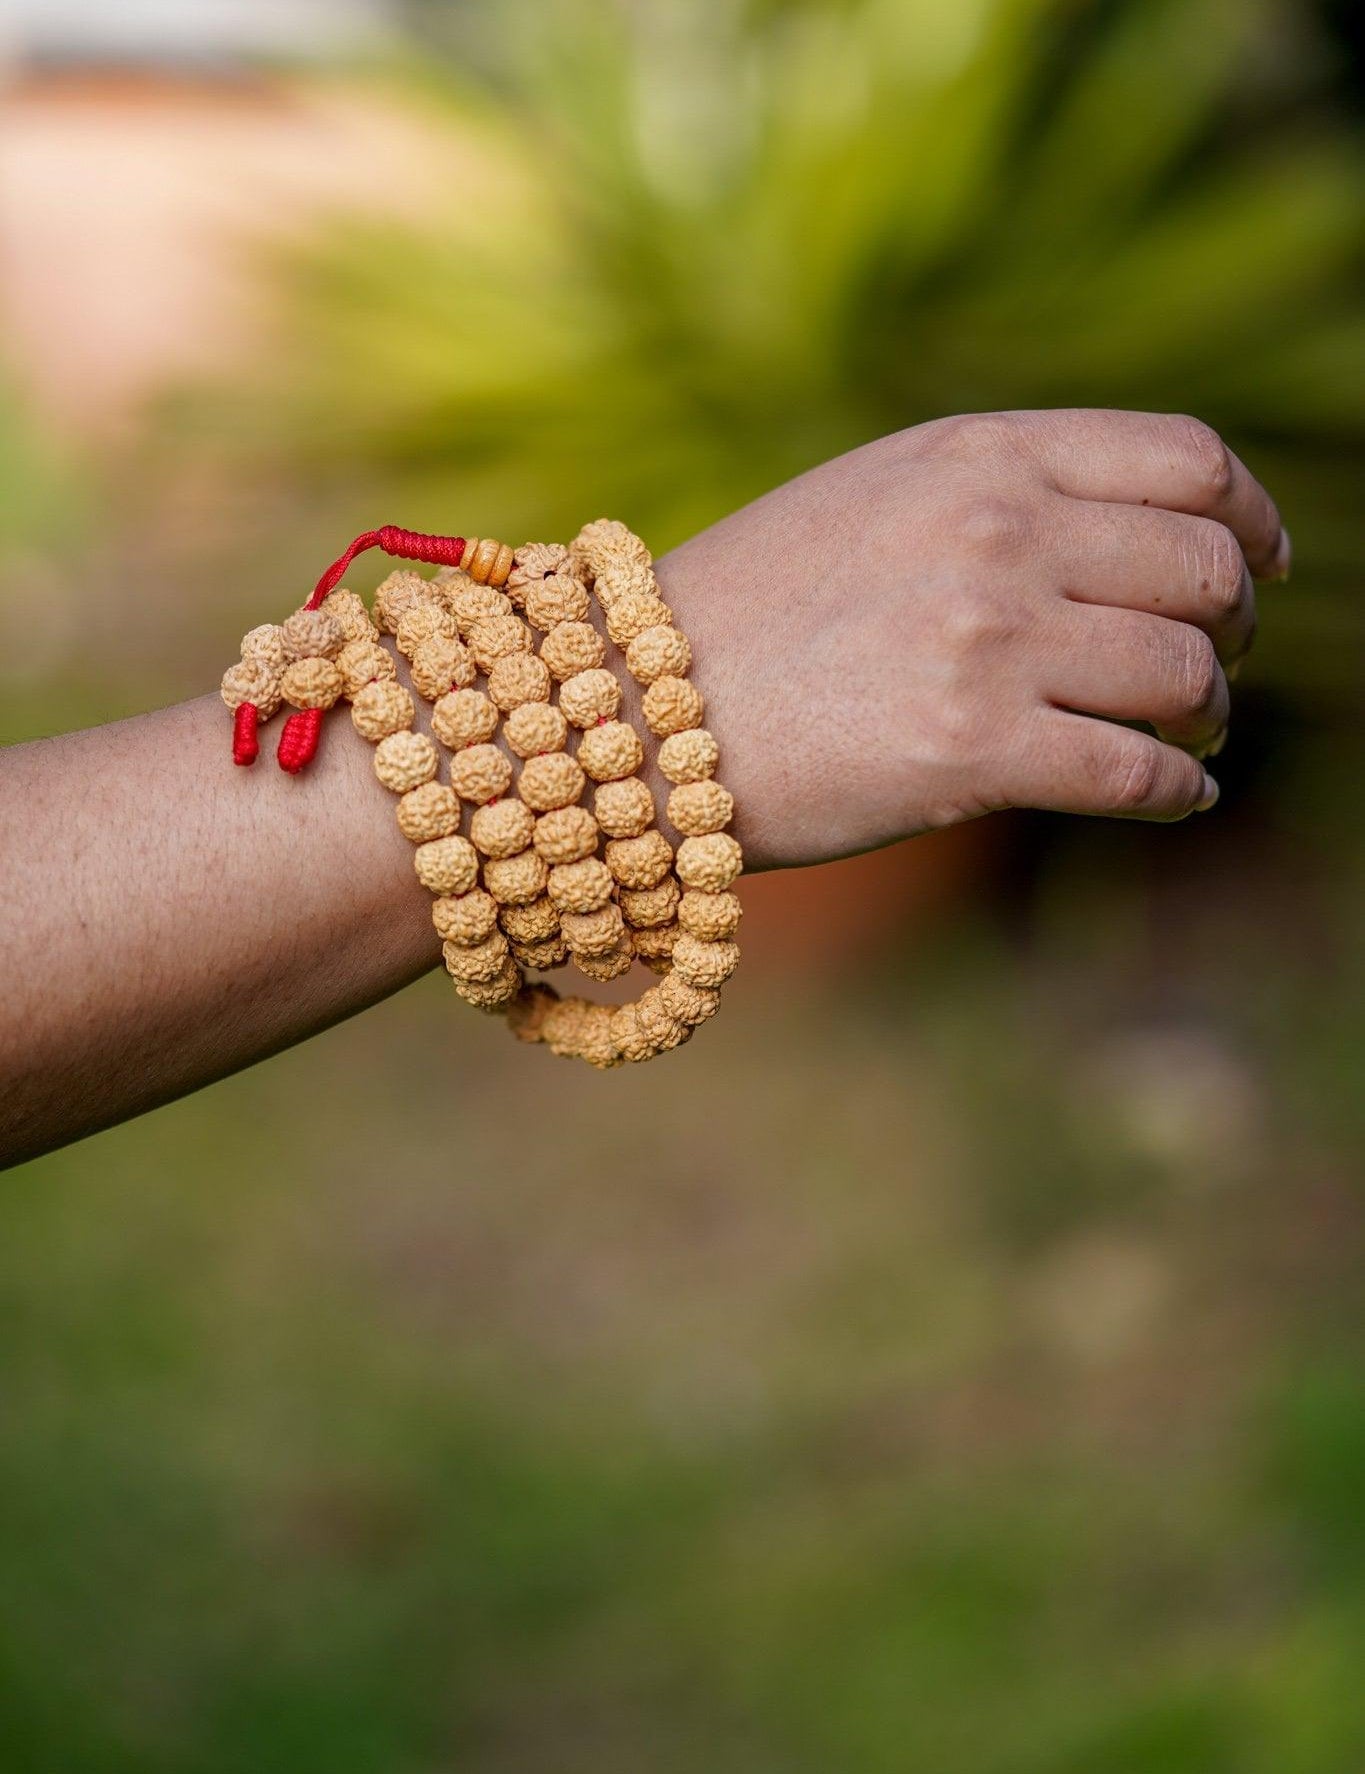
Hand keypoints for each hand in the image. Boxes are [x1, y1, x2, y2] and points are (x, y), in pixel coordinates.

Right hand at [655, 409, 1287, 871]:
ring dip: (1209, 714)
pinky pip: (1137, 773)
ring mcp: (989, 639)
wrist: (636, 706)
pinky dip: (1178, 792)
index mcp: (980, 453)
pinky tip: (1174, 797)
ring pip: (1187, 675)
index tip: (1262, 566)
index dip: (1252, 518)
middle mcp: (998, 529)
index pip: (1188, 460)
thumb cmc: (754, 610)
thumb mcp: (878, 500)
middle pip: (1206, 569)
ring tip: (1187, 737)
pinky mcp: (973, 750)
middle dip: (1236, 627)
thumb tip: (1133, 545)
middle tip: (1214, 668)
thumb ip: (1000, 496)